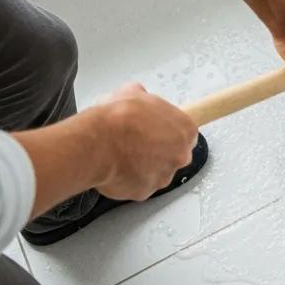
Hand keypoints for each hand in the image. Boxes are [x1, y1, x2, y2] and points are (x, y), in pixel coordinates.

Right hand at [90, 83, 198, 200]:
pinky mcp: (145, 192)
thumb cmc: (118, 118)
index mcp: (185, 129)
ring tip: (123, 155)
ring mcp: (163, 175)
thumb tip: (137, 95)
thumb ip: (145, 98)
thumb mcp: (134, 92)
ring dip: (144, 167)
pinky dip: (129, 181)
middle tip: (138, 144)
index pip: (186, 134)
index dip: (169, 133)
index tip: (158, 133)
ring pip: (157, 173)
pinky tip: (117, 168)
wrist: (98, 142)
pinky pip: (139, 187)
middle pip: (174, 156)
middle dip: (158, 152)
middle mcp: (180, 155)